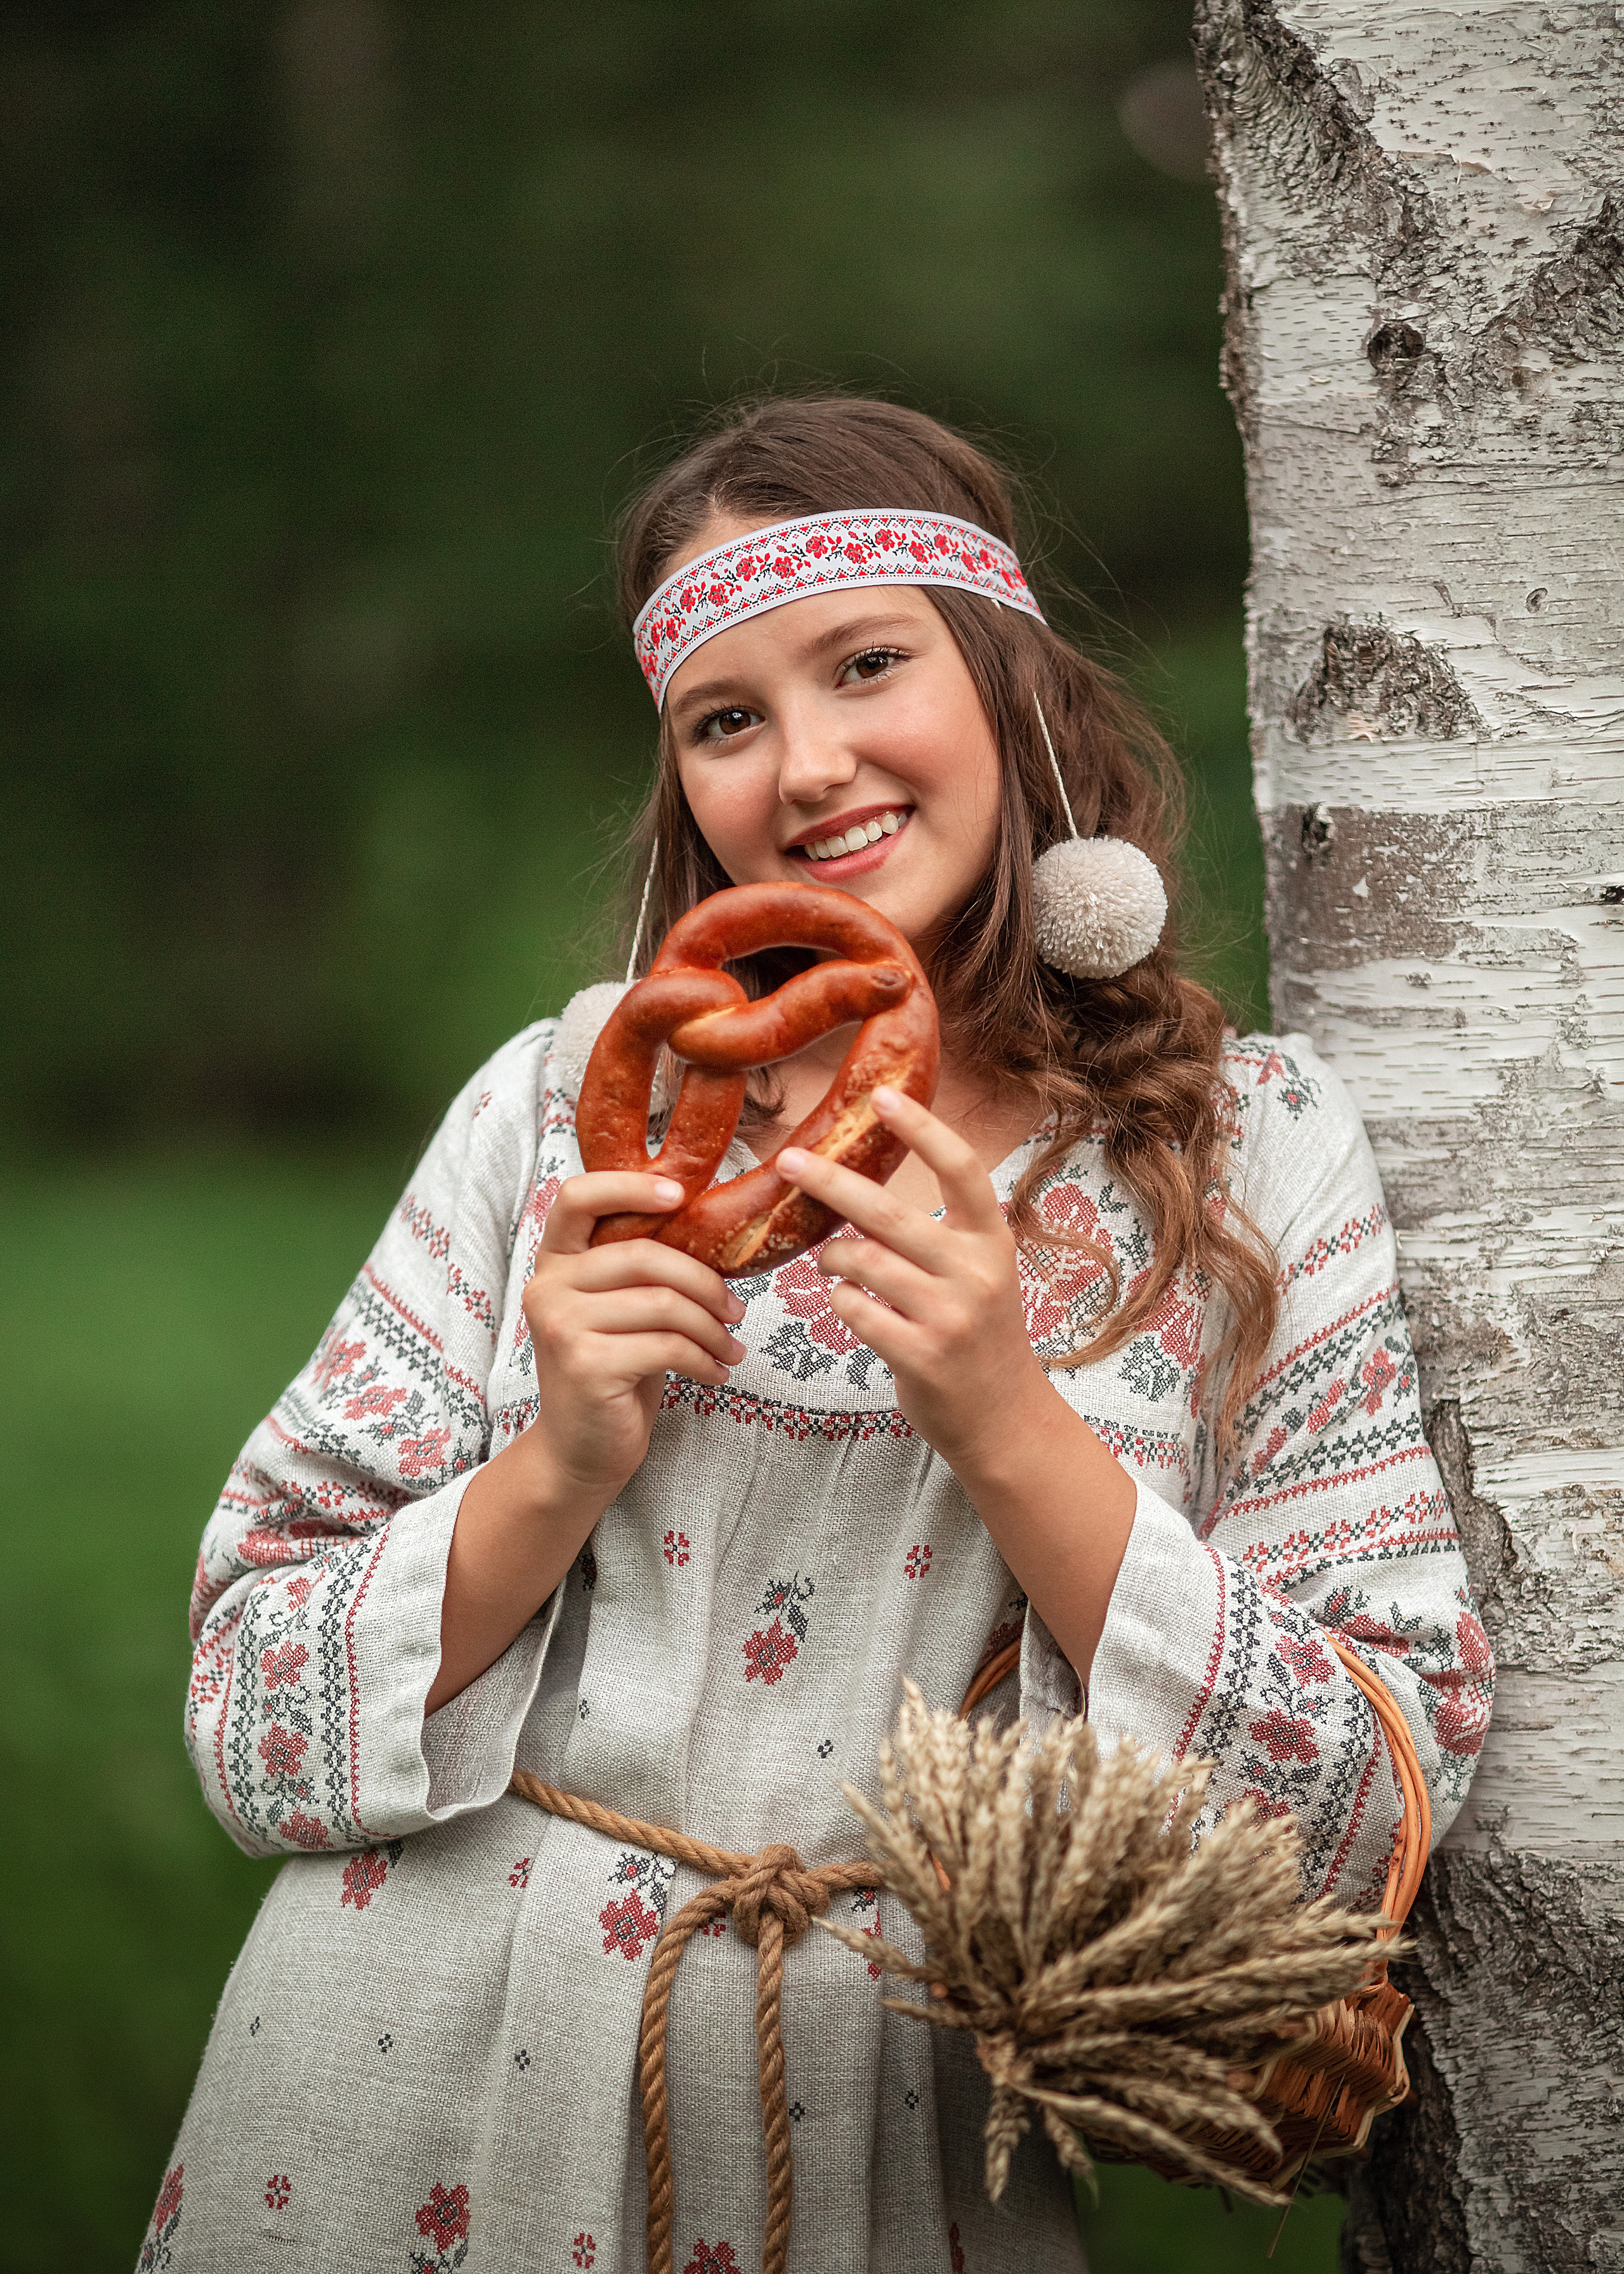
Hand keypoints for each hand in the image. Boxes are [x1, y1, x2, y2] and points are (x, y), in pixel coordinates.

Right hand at [521, 1171, 746, 1500]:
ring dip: (711, 1328)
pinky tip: (715, 1372)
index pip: (577, 1196)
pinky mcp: (585, 1365)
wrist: (581, 1450)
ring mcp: (561, 1326)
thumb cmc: (612, 1370)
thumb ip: (639, 1270)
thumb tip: (713, 1231)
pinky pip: (667, 1346)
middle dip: (703, 1280)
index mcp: (555, 1262)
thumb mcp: (621, 1310)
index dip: (629, 1185)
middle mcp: (547, 1287)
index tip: (681, 1194)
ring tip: (731, 1347)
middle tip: (736, 1309)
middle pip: (642, 1255)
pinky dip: (704, 1359)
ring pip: (663, 1303)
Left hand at [778, 1087, 1050, 1474]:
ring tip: (830, 1260)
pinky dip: (840, 1301)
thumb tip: (859, 1189)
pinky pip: (855, 1310)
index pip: (961, 1168)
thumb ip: (932, 1235)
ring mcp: (950, 1316)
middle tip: (789, 1161)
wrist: (1005, 1418)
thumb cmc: (979, 1334)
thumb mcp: (975, 1274)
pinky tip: (849, 1302)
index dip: (922, 1128)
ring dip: (832, 1258)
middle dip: (830, 1182)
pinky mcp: (921, 1355)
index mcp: (992, 1240)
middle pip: (888, 1213)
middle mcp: (975, 1272)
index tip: (882, 1096)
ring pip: (861, 1263)